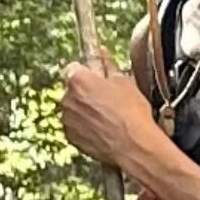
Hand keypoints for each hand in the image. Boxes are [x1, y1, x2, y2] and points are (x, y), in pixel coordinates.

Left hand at [62, 53, 160, 178]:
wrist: (133, 146)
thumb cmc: (131, 113)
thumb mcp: (125, 82)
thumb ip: (108, 66)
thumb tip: (103, 53)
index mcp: (78, 80)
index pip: (73, 68)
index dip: (86, 73)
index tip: (96, 77)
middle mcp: (67, 99)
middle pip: (73, 90)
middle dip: (85, 93)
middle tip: (106, 99)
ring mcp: (67, 120)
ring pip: (73, 109)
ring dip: (84, 110)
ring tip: (107, 117)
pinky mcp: (70, 137)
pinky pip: (75, 127)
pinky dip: (84, 127)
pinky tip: (103, 130)